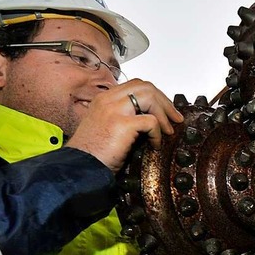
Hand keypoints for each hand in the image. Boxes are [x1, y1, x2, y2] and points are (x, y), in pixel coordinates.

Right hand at [67, 79, 183, 172]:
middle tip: (175, 118)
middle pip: (145, 86)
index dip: (154, 95)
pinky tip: (155, 145)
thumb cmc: (91, 154)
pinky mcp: (121, 124)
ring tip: (169, 130)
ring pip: (150, 96)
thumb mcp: (105, 128)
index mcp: (104, 100)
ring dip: (164, 113)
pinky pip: (150, 121)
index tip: (165, 110)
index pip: (135, 86)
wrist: (79, 168)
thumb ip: (122, 118)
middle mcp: (108, 100)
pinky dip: (158, 133)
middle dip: (164, 101)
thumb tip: (148, 120)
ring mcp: (114, 109)